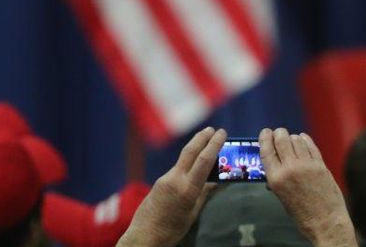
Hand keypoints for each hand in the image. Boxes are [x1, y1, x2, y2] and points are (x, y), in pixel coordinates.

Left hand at [118, 127, 224, 246]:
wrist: (143, 236)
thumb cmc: (172, 229)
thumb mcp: (192, 213)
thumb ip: (203, 195)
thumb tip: (214, 182)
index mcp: (187, 189)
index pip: (204, 160)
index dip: (214, 144)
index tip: (222, 133)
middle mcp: (174, 180)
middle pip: (189, 152)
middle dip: (201, 138)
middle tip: (212, 129)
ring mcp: (164, 180)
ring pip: (182, 161)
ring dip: (194, 150)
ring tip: (205, 144)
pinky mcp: (158, 183)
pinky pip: (176, 170)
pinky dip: (187, 165)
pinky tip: (192, 168)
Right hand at [260, 128, 356, 246]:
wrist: (324, 220)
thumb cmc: (301, 212)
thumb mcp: (281, 195)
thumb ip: (276, 178)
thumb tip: (273, 165)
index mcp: (276, 178)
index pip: (266, 150)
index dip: (264, 138)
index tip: (265, 132)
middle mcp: (290, 168)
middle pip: (281, 139)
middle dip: (279, 133)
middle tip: (279, 133)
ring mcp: (307, 165)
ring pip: (297, 139)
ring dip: (292, 137)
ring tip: (292, 140)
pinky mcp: (321, 165)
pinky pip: (311, 146)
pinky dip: (305, 140)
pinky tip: (303, 140)